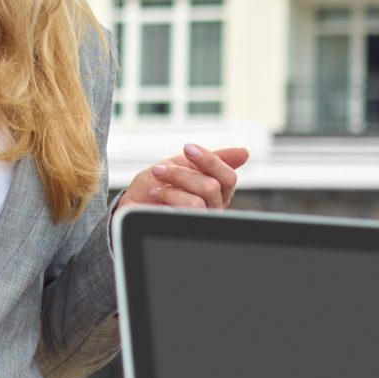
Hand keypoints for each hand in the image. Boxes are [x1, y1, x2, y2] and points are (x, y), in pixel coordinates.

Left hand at [120, 143, 249, 210]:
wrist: (133, 204)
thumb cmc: (158, 185)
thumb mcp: (182, 165)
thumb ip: (210, 159)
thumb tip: (245, 152)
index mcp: (216, 193)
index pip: (228, 178)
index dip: (210, 160)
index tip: (187, 148)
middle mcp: (213, 210)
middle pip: (212, 187)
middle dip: (181, 174)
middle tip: (159, 169)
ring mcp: (200, 222)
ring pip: (198, 202)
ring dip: (171, 188)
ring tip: (155, 187)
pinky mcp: (185, 229)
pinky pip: (183, 213)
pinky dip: (166, 200)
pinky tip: (155, 199)